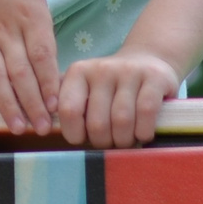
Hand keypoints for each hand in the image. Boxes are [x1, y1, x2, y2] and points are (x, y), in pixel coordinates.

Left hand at [55, 47, 181, 147]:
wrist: (148, 60)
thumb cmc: (111, 87)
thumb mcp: (86, 89)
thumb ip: (69, 106)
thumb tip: (48, 131)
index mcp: (78, 73)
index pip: (68, 110)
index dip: (74, 134)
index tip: (82, 140)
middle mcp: (101, 69)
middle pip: (97, 123)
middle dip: (103, 142)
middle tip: (108, 143)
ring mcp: (129, 71)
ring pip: (122, 120)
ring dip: (124, 140)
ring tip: (125, 140)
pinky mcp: (154, 77)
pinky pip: (145, 113)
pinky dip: (143, 131)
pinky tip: (142, 134)